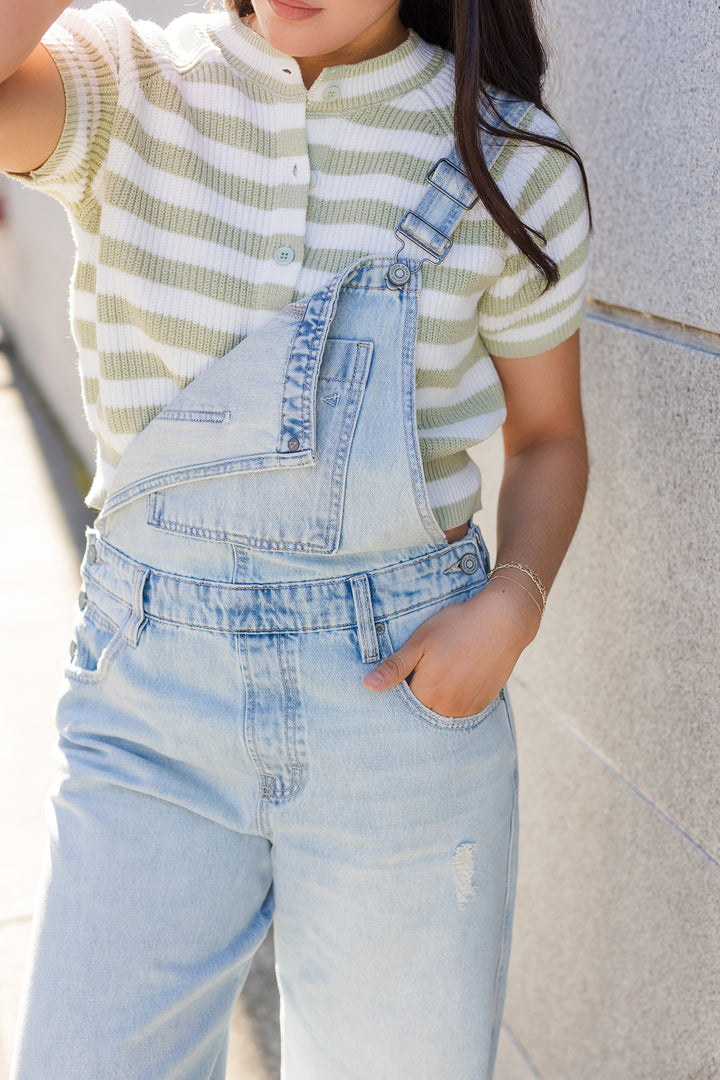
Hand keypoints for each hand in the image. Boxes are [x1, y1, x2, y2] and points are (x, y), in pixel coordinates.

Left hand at [362, 578, 540, 717]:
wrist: (503, 621)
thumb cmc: (457, 626)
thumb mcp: (421, 641)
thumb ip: (395, 667)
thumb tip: (367, 686)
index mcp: (427, 692)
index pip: (401, 703)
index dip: (401, 686)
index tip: (407, 671)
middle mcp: (447, 708)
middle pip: (420, 710)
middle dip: (417, 695)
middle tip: (428, 667)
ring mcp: (467, 708)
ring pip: (440, 712)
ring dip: (435, 700)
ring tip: (443, 670)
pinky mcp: (482, 705)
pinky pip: (459, 711)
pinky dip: (453, 701)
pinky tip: (457, 677)